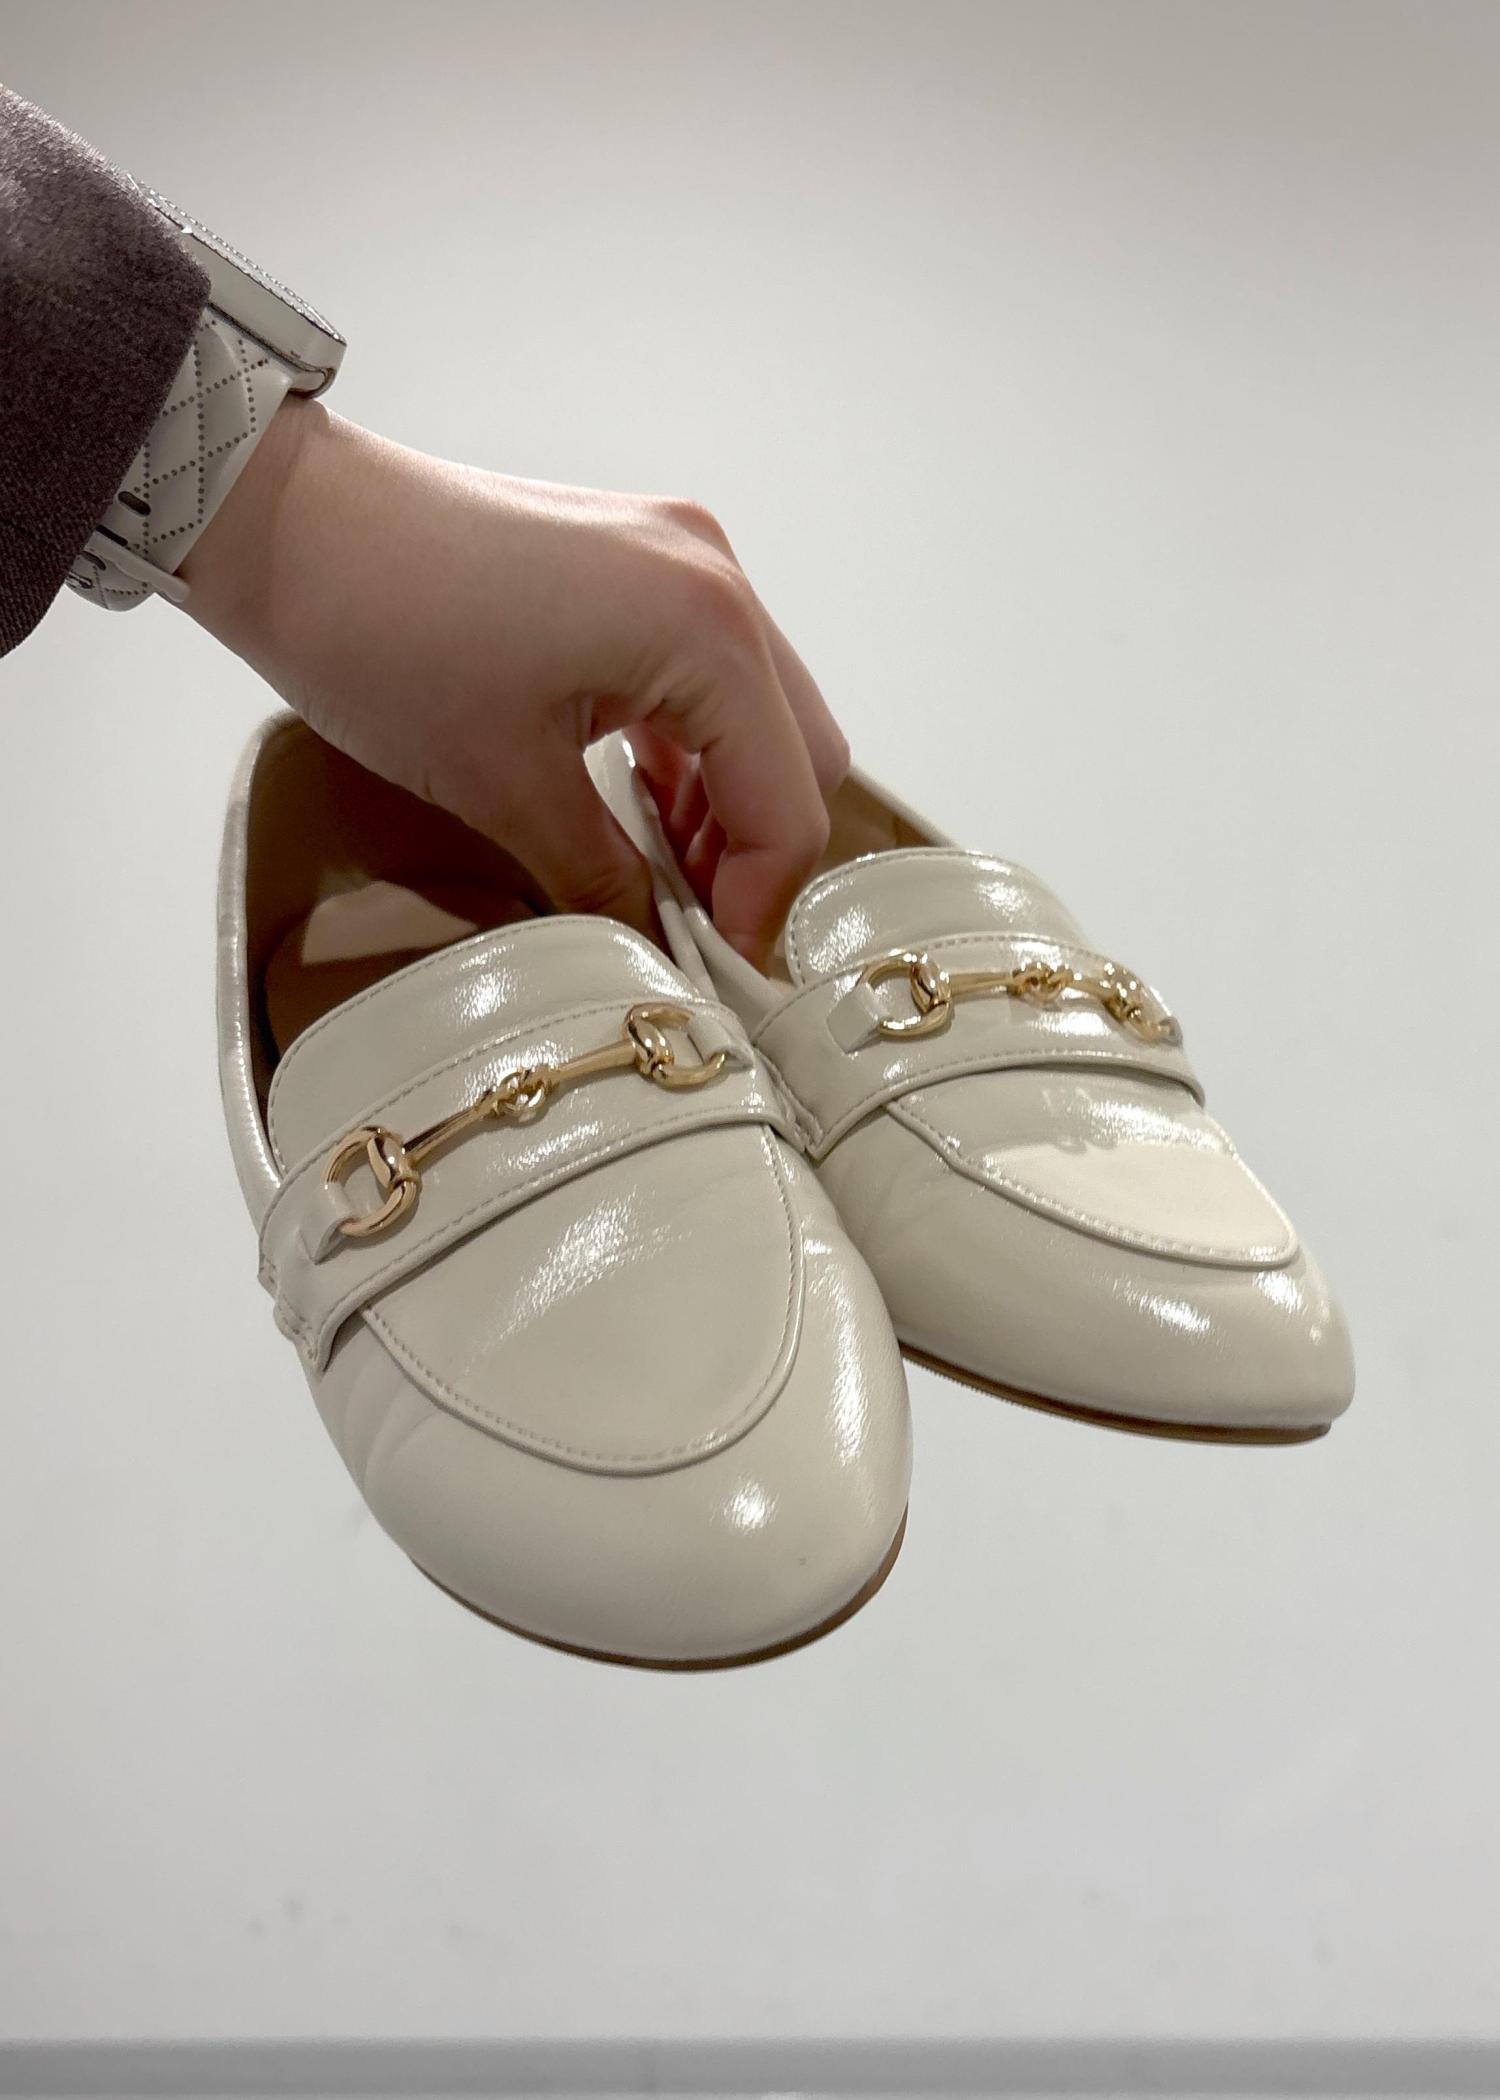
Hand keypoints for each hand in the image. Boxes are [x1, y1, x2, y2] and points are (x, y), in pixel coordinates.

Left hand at [182, 399, 846, 963]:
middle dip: (756, 851)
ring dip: (725, 802)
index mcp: (703, 628)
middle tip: (693, 928)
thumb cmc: (382, 636)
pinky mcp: (639, 562)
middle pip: (798, 751)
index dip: (761, 903)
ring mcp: (681, 560)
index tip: (718, 969)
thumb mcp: (502, 787)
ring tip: (658, 878)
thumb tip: (655, 948)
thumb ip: (604, 876)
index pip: (787, 800)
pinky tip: (638, 808)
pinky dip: (691, 749)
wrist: (288, 525)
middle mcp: (716, 578)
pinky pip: (706, 675)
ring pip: (758, 715)